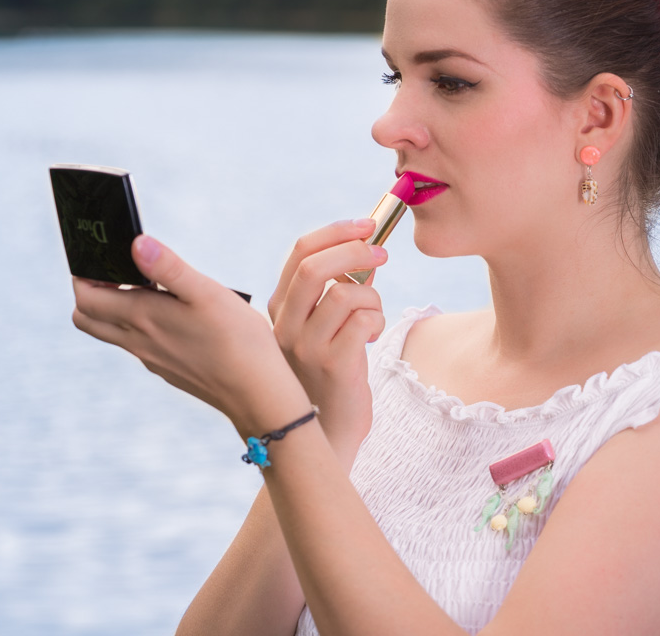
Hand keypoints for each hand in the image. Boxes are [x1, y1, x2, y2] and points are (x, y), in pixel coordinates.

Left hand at [71, 235, 308, 436]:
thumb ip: (169, 267)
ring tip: (147, 289)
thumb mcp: (206, 293)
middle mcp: (139, 341)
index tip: (102, 257)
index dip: (83, 275)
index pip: (85, 298)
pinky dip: (140, 327)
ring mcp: (152, 359)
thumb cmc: (237, 339)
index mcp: (141, 318)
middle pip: (87, 319)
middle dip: (90, 293)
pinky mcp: (168, 369)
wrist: (256, 392)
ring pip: (111, 334)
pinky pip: (139, 346)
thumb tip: (136, 243)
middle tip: (116, 272)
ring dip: (115, 310)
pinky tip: (174, 317)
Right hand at [268, 219, 387, 458]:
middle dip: (355, 249)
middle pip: (314, 266)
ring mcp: (305, 347)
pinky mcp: (332, 365)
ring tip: (373, 317)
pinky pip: (363, 319)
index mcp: (277, 311)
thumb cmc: (330, 378)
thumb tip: (364, 251)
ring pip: (346, 293)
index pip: (300, 253)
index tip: (365, 225)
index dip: (336, 232)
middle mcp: (283, 327)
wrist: (327, 435)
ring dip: (372, 297)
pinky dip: (378, 319)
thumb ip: (337, 291)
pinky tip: (373, 337)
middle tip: (382, 252)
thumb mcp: (323, 330)